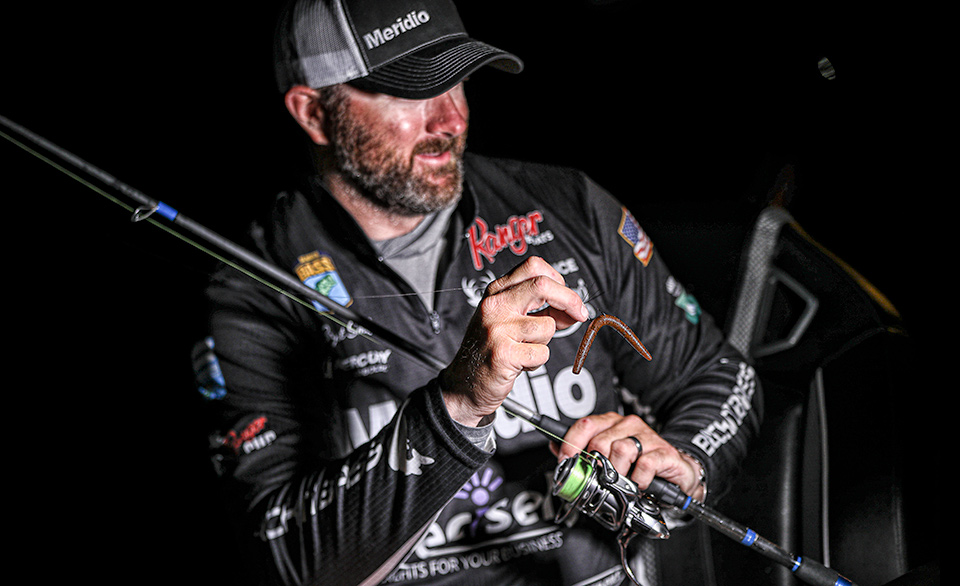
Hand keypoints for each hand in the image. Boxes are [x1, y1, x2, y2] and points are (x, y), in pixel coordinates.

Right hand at [440, 257, 588, 426]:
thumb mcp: (510, 321)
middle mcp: (495, 305)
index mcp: (497, 292)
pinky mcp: (503, 353)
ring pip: (547, 326)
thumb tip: (572, 309)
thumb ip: (542, 310)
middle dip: (570, 300)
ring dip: (545, 342)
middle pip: (543, 285)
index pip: (534, 267)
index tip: (570, 299)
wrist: (464, 384)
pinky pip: (542, 353)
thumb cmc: (488, 351)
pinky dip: (537, 361)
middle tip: (580, 314)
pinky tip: (520, 363)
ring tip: (525, 349)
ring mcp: (497, 328)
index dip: (559, 281)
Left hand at [552, 412, 705, 500]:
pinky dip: (639, 479)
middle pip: (600, 441)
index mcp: (611, 424)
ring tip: (623, 482)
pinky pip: (644, 464)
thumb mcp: (609, 458)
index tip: (565, 460)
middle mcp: (628, 426)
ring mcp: (647, 437)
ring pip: (620, 450)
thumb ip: (583, 452)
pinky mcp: (664, 452)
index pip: (585, 425)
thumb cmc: (641, 464)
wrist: (676, 472)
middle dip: (596, 465)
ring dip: (618, 473)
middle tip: (600, 479)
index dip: (571, 443)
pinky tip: (640, 483)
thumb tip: (556, 449)